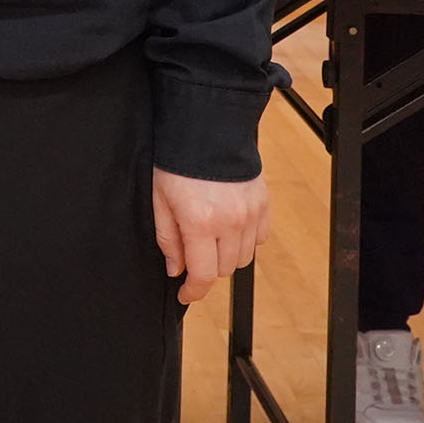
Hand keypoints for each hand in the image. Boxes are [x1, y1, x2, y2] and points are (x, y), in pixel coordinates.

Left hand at [153, 167, 268, 303]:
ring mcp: (251, 213)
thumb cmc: (176, 163)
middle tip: (192, 256)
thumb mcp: (159, 200)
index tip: (184, 294)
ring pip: (244, 257)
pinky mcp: (264, 204)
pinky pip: (260, 237)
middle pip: (224, 269)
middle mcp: (231, 222)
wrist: (207, 128)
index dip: (193, 291)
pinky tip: (230, 227)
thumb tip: (176, 270)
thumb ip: (168, 238)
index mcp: (200, 222)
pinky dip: (246, 240)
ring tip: (210, 238)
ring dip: (226, 256)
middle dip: (206, 269)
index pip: (204, 274)